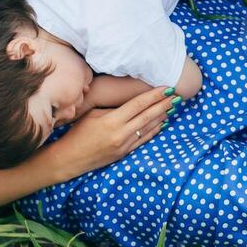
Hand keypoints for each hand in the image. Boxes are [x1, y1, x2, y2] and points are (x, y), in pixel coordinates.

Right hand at [44, 85, 177, 177]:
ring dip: (162, 116)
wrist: (70, 158)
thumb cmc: (78, 133)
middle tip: (176, 95)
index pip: (138, 104)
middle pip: (148, 115)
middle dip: (163, 104)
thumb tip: (131, 103)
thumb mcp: (93, 115)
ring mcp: (124, 145)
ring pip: (149, 128)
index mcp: (112, 121)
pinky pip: (144, 139)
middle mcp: (121, 133)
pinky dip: (155, 130)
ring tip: (173, 106)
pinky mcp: (125, 153)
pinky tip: (163, 123)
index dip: (154, 96)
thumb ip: (113, 110)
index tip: (166, 88)